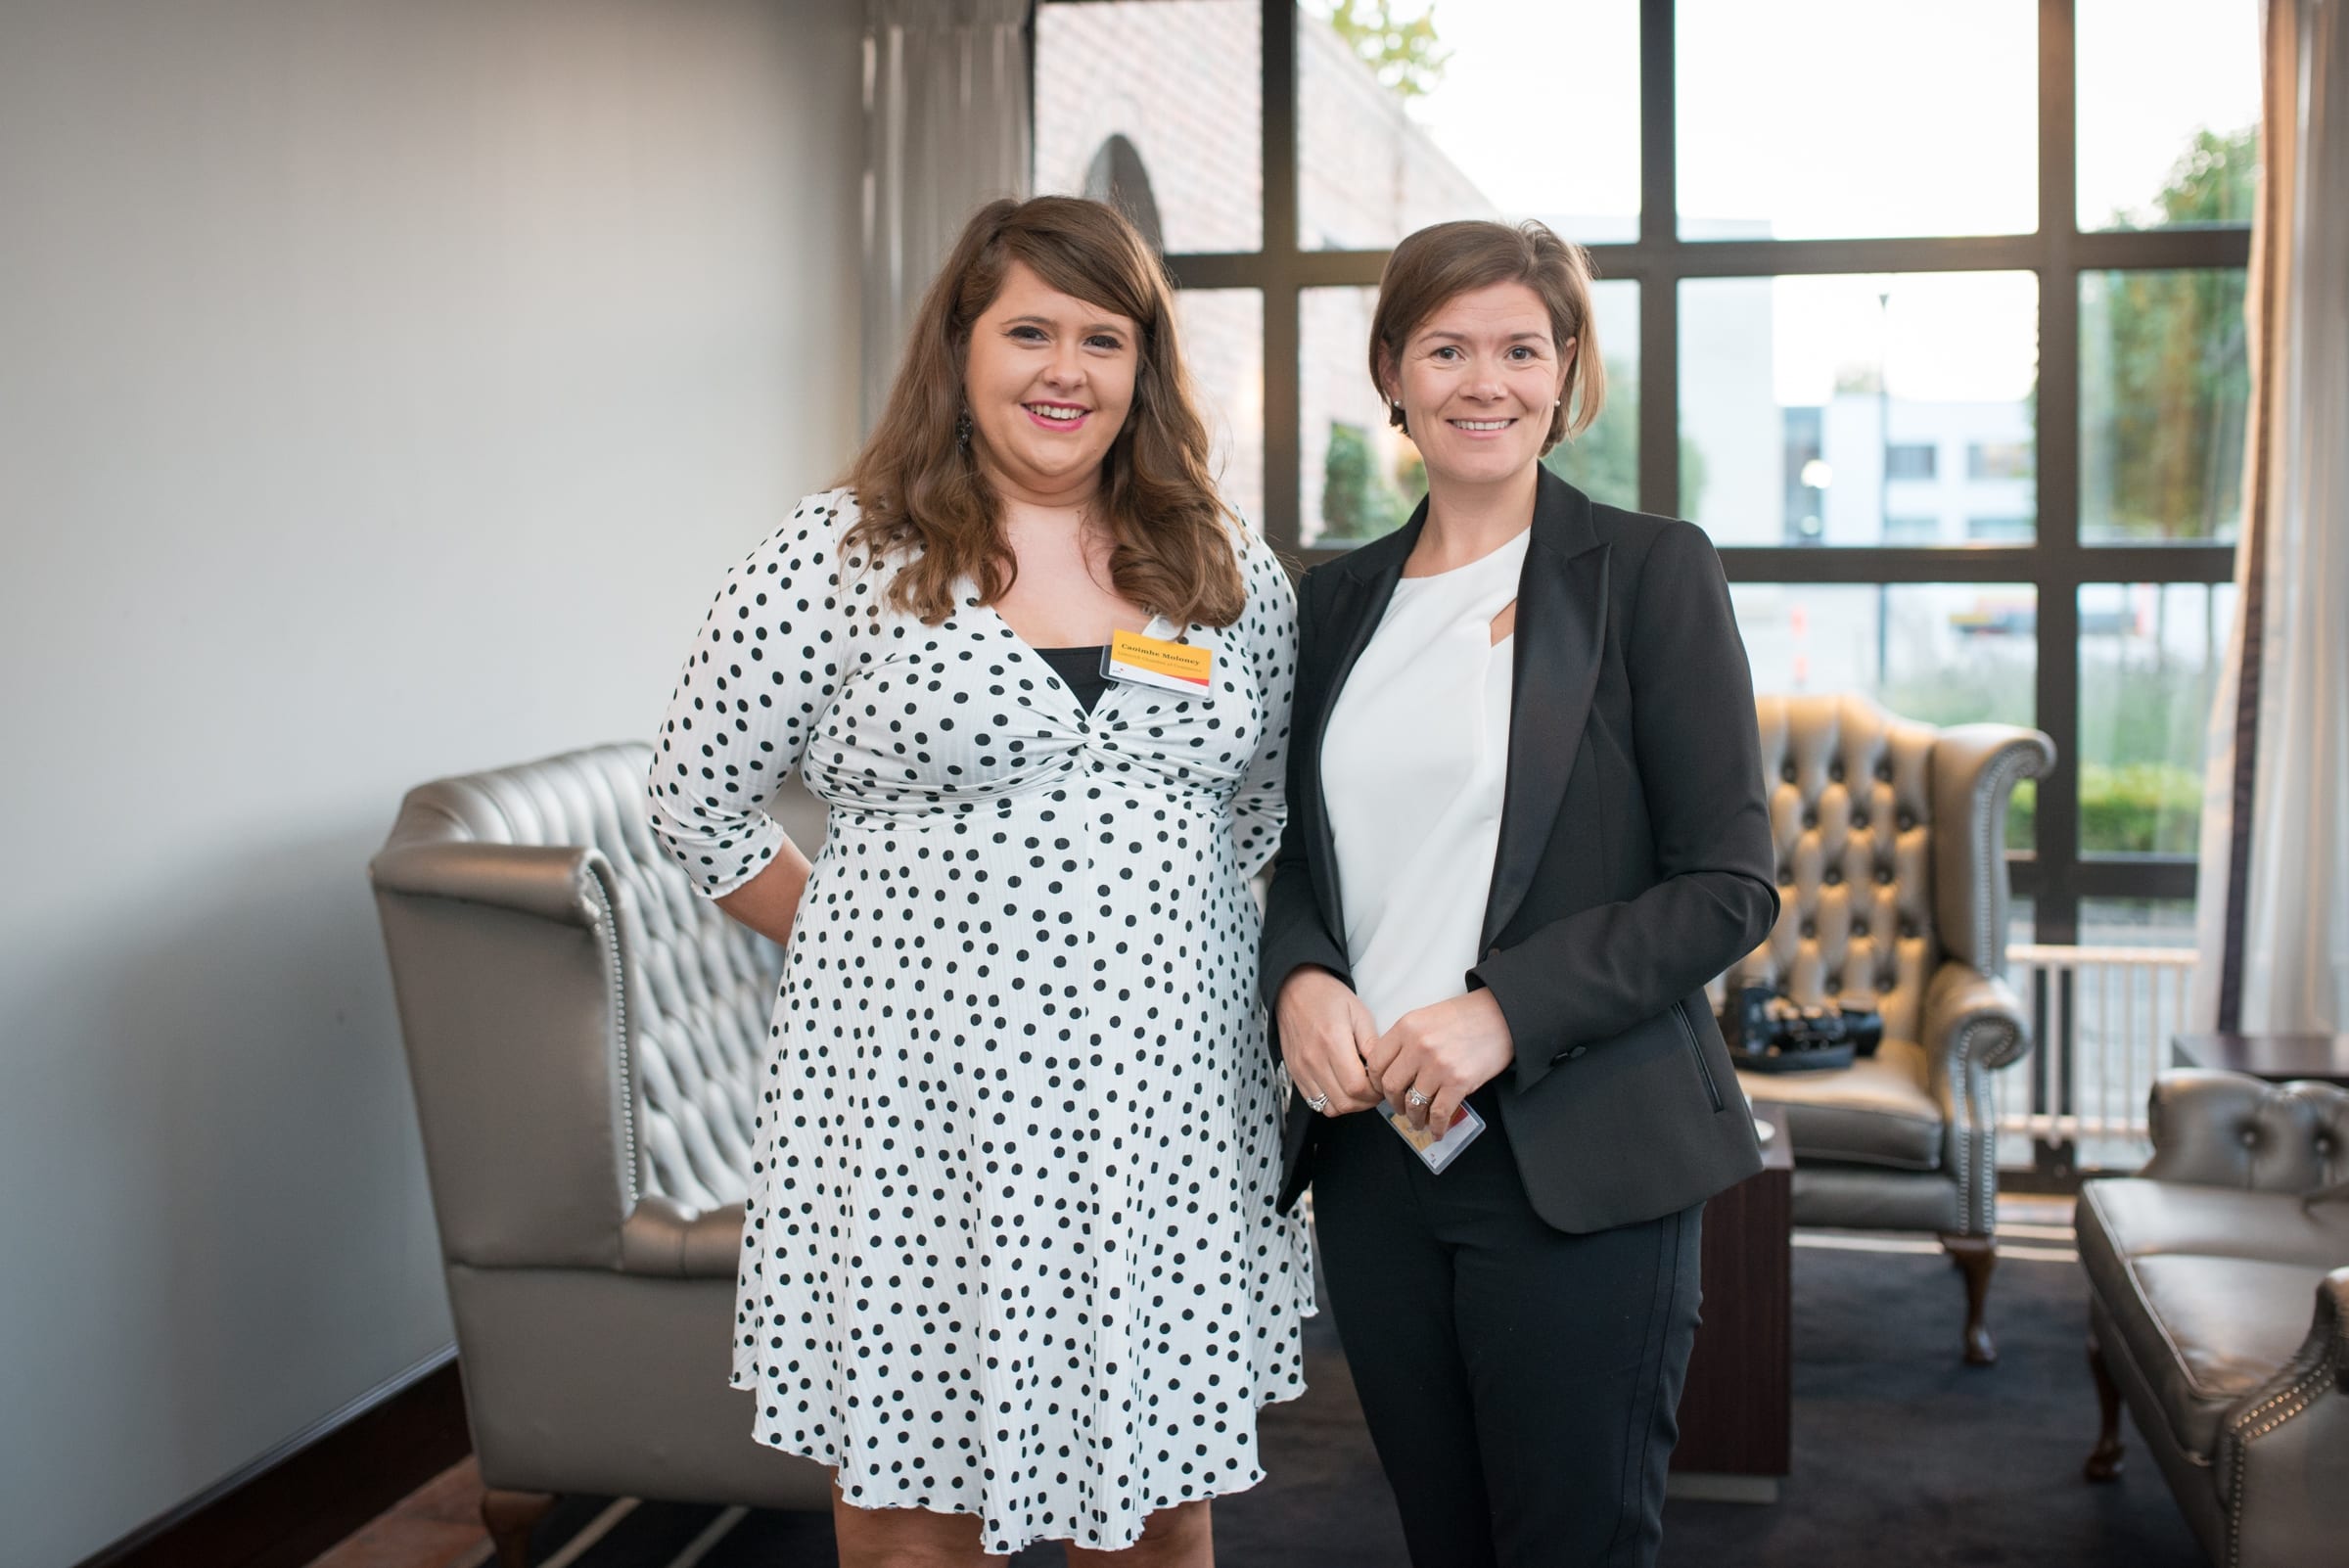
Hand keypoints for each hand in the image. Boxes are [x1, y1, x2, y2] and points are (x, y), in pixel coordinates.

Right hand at [1275, 966, 1380, 1115]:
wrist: (1295, 988)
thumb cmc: (1329, 997)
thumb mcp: (1359, 1013)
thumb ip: (1372, 1045)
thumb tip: (1383, 1071)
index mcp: (1333, 1042)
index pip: (1357, 1087)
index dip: (1375, 1092)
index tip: (1381, 1084)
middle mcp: (1313, 1059)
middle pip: (1345, 1102)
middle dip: (1365, 1102)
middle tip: (1374, 1089)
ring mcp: (1301, 1068)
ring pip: (1329, 1107)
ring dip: (1348, 1104)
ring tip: (1357, 1089)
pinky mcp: (1294, 1072)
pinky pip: (1314, 1102)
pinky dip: (1331, 1101)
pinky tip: (1340, 1086)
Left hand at [1366, 990, 1515, 1131]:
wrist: (1502, 1016)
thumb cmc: (1465, 1017)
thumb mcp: (1426, 1018)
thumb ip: (1406, 1040)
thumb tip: (1391, 1071)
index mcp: (1407, 1027)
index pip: (1376, 1062)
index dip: (1375, 1082)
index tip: (1381, 1090)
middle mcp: (1419, 1046)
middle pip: (1391, 1085)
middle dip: (1393, 1102)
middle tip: (1399, 1108)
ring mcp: (1438, 1065)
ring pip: (1413, 1103)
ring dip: (1414, 1118)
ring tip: (1418, 1121)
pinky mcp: (1459, 1082)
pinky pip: (1438, 1113)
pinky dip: (1436, 1127)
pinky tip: (1437, 1131)